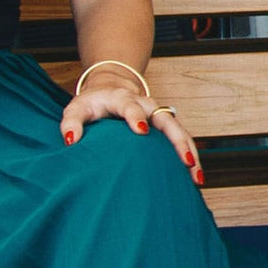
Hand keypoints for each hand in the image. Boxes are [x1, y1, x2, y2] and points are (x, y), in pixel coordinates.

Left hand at [60, 74, 202, 184]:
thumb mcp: (77, 109)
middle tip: (185, 160)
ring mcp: (159, 114)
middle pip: (166, 118)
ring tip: (197, 178)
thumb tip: (71, 141)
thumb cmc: (92, 104)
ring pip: (180, 131)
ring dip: (190, 152)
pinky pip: (183, 139)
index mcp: (122, 99)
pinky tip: (196, 179)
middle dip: (177, 139)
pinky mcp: (166, 125)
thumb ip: (71, 123)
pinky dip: (191, 156)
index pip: (131, 106)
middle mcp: (146, 104)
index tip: (142, 130)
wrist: (111, 88)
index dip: (136, 116)